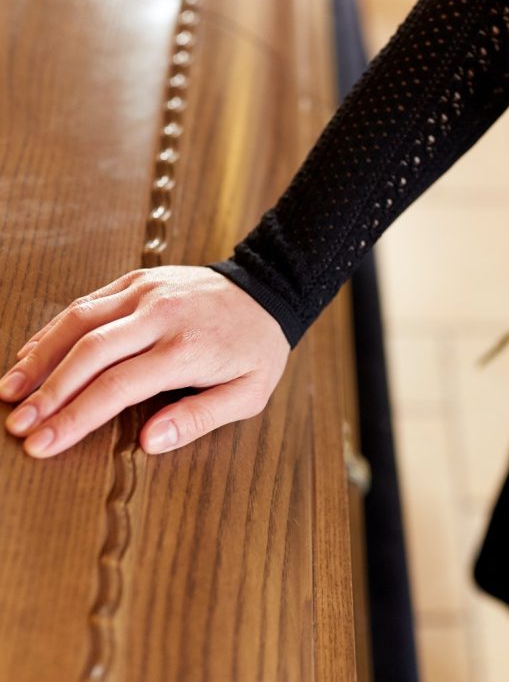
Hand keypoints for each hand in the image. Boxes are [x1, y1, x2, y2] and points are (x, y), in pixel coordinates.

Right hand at [0, 267, 289, 458]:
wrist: (268, 289)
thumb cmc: (256, 349)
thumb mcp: (249, 393)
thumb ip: (200, 418)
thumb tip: (149, 442)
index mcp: (187, 349)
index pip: (118, 386)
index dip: (75, 417)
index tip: (41, 445)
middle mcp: (161, 315)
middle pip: (90, 352)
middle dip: (48, 392)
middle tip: (17, 425)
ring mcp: (146, 292)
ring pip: (79, 320)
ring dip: (40, 356)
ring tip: (9, 391)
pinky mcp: (138, 279)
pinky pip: (87, 302)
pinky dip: (55, 329)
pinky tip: (33, 355)